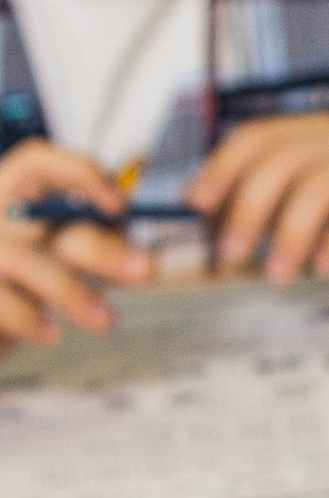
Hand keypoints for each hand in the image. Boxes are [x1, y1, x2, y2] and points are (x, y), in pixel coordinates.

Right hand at [0, 136, 152, 345]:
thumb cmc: (25, 282)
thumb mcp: (58, 255)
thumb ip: (96, 245)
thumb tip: (146, 257)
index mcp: (13, 194)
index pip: (38, 163)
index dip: (79, 173)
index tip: (119, 205)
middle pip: (45, 218)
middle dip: (100, 246)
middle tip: (144, 271)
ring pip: (26, 263)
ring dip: (73, 292)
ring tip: (106, 321)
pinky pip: (2, 302)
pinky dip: (29, 320)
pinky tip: (51, 335)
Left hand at [188, 113, 328, 297]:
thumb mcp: (300, 214)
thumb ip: (258, 204)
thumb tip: (199, 206)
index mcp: (317, 132)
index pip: (258, 136)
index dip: (223, 167)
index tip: (197, 204)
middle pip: (284, 161)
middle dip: (248, 210)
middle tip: (231, 255)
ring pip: (320, 188)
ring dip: (290, 236)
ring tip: (279, 275)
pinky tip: (326, 268)